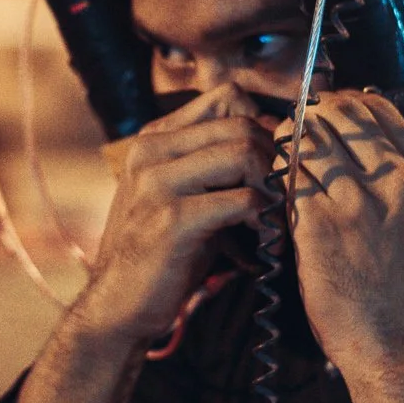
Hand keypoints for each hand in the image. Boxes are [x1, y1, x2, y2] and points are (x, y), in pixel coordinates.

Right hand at [72, 83, 273, 352]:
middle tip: (284, 195)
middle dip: (275, 159)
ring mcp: (158, 183)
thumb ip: (215, 163)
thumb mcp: (183, 194)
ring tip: (276, 216)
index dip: (263, 125)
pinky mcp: (172, 219)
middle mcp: (152, 151)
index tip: (275, 162)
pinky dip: (265, 219)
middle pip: (241, 124)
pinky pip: (243, 200)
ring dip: (272, 186)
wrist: (119, 305)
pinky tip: (265, 239)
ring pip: (244, 153)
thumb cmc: (163, 252)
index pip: (227, 97)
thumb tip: (278, 138)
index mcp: (155, 139)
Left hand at [281, 92, 403, 378]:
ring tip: (280, 162)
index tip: (324, 113)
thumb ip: (397, 180)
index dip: (343, 104)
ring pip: (308, 139)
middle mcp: (396, 181)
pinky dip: (276, 177)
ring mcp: (358, 201)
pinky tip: (272, 191)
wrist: (398, 347)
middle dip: (310, 117)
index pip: (378, 107)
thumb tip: (361, 141)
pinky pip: (288, 178)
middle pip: (340, 113)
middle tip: (292, 133)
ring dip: (287, 145)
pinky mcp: (321, 224)